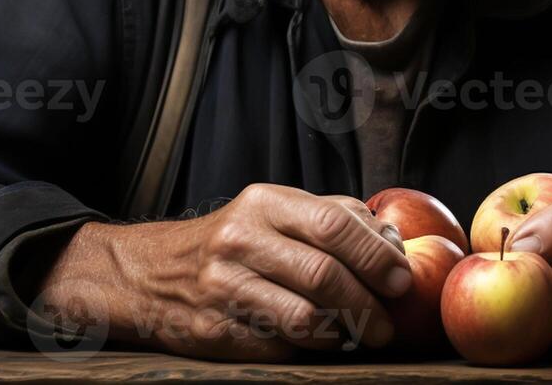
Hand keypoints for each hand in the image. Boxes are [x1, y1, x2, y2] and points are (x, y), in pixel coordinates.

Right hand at [35, 184, 411, 359]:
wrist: (150, 274)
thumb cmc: (233, 241)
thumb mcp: (275, 211)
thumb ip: (334, 218)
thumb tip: (393, 242)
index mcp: (264, 203)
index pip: (333, 224)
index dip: (375, 255)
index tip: (401, 279)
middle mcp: (241, 239)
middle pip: (323, 274)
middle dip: (368, 302)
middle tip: (388, 321)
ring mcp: (225, 286)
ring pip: (304, 317)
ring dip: (344, 332)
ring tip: (361, 335)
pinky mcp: (215, 330)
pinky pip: (278, 346)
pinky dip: (310, 348)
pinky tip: (321, 342)